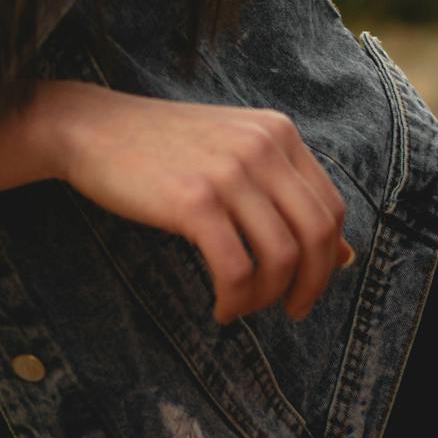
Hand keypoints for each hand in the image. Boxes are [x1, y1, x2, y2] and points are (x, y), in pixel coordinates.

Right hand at [43, 80, 354, 324]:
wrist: (91, 127)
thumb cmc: (160, 147)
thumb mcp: (233, 151)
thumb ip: (283, 191)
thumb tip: (346, 257)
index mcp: (277, 133)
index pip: (330, 207)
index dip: (329, 258)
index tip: (307, 285)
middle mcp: (261, 147)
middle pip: (317, 234)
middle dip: (312, 285)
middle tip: (290, 310)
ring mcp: (228, 172)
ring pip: (281, 257)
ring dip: (266, 297)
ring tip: (241, 307)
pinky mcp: (193, 201)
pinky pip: (236, 268)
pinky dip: (235, 300)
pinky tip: (220, 307)